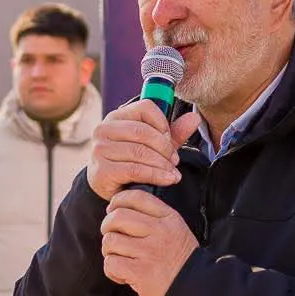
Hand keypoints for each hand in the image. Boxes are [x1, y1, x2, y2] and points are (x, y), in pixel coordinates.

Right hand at [87, 100, 201, 200]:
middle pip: (142, 131)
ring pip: (140, 152)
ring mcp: (100, 150)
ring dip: (162, 164)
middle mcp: (104, 129)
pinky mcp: (101, 170)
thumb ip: (173, 132)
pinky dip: (155, 175)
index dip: (163, 123)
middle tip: (175, 161)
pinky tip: (166, 180)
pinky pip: (134, 170)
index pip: (145, 107)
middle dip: (165, 148)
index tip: (170, 139)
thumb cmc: (131, 161)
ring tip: (173, 173)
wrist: (110, 188)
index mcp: (116, 117)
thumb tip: (195, 117)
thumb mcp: (154, 145)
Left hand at [101, 188, 198, 295]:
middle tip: (110, 235)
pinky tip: (122, 274)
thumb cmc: (180, 258)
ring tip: (118, 258)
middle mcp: (159, 232)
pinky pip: (111, 263)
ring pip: (111, 241)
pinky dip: (111, 270)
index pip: (137, 197)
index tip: (112, 209)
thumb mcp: (176, 229)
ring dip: (108, 250)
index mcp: (169, 218)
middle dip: (107, 225)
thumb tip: (120, 209)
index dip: (118, 200)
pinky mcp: (140, 272)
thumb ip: (155, 216)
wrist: (195, 288)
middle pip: (118, 217)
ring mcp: (149, 252)